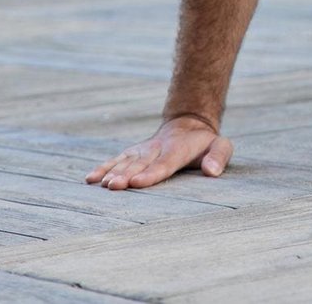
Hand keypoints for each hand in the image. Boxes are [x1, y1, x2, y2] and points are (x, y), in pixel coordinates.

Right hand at [84, 115, 232, 189]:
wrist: (188, 125)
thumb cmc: (205, 143)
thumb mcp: (221, 145)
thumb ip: (219, 156)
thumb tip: (212, 172)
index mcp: (177, 150)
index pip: (163, 164)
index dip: (150, 174)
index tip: (137, 182)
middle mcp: (156, 149)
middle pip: (139, 164)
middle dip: (126, 176)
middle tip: (113, 187)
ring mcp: (142, 150)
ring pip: (125, 162)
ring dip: (112, 173)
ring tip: (101, 185)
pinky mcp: (133, 153)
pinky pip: (117, 160)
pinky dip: (103, 168)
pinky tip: (90, 179)